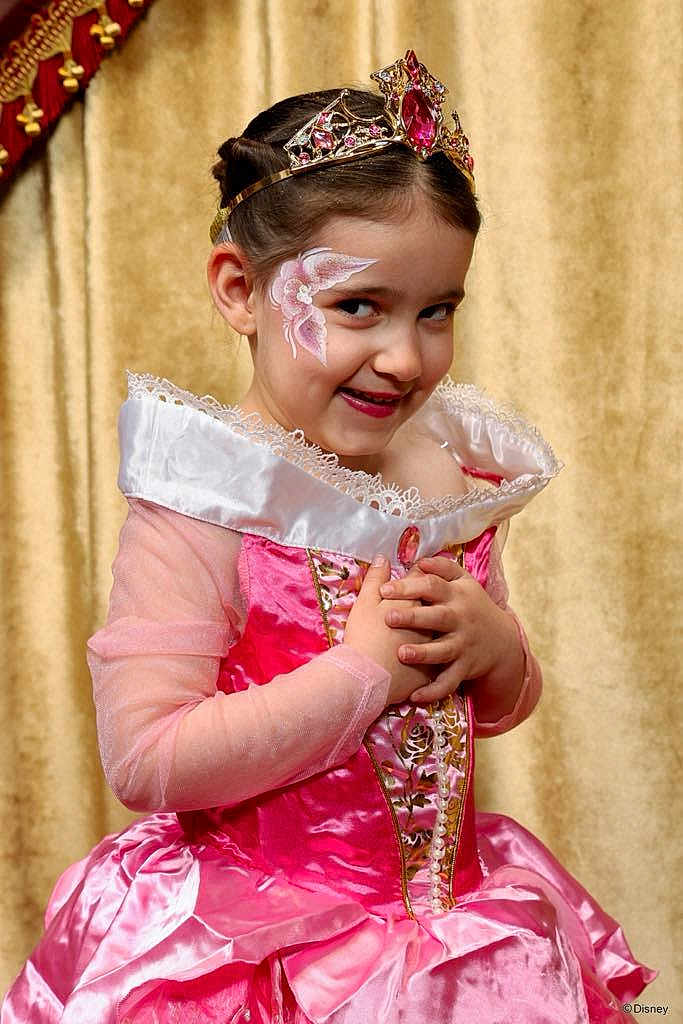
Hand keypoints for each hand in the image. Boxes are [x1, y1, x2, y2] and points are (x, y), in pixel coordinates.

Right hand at [343, 555, 436, 704]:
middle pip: (438, 605)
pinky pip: (441, 664)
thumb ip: (376, 579)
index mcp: (415, 603)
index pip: (422, 580)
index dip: (417, 575)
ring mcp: (436, 647)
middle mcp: (432, 622)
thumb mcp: (365, 603)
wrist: (367, 678)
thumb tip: (383, 558)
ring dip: (438, 630)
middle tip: (423, 600)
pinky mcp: (434, 671)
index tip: (413, 575)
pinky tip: (431, 660)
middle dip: (432, 600)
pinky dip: (436, 660)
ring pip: (444, 634)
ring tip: (428, 631)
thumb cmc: (363, 637)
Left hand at [379, 555, 521, 702]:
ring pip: (443, 651)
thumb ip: (443, 568)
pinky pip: (449, 681)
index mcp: (456, 595)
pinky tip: (414, 696)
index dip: (410, 586)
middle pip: (437, 617)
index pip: (433, 586)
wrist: (502, 640)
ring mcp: (463, 645)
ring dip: (423, 653)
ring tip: (402, 653)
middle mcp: (460, 619)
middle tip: (388, 618)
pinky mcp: (465, 667)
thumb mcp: (464, 582)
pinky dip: (433, 690)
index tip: (386, 589)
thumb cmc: (473, 605)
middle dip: (413, 617)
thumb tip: (419, 560)